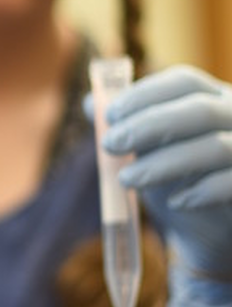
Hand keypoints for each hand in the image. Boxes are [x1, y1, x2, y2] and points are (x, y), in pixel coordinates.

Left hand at [101, 65, 231, 306]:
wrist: (208, 225)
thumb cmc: (175, 174)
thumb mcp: (146, 147)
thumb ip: (123, 124)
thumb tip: (90, 104)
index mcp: (212, 98)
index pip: (183, 81)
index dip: (144, 94)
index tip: (109, 115)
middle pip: (199, 110)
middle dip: (148, 126)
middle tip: (109, 145)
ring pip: (215, 147)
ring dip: (163, 163)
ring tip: (126, 180)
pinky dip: (201, 191)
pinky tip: (174, 202)